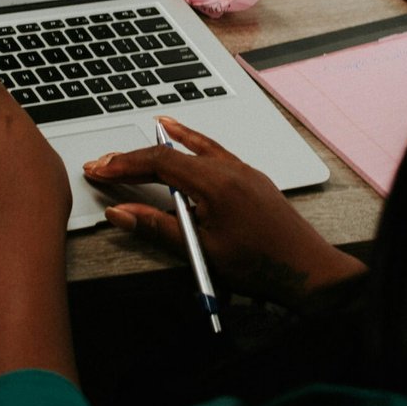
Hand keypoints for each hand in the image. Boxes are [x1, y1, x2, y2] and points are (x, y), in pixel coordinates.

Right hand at [83, 117, 365, 309]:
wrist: (307, 270)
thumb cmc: (260, 265)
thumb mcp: (201, 250)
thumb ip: (158, 227)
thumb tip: (120, 212)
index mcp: (216, 183)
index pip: (159, 163)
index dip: (124, 164)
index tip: (99, 169)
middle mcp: (230, 169)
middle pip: (173, 153)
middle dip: (136, 158)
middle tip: (105, 164)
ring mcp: (244, 171)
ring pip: (196, 148)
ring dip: (165, 146)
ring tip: (145, 135)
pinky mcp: (252, 179)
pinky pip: (217, 152)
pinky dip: (195, 143)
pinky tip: (185, 139)